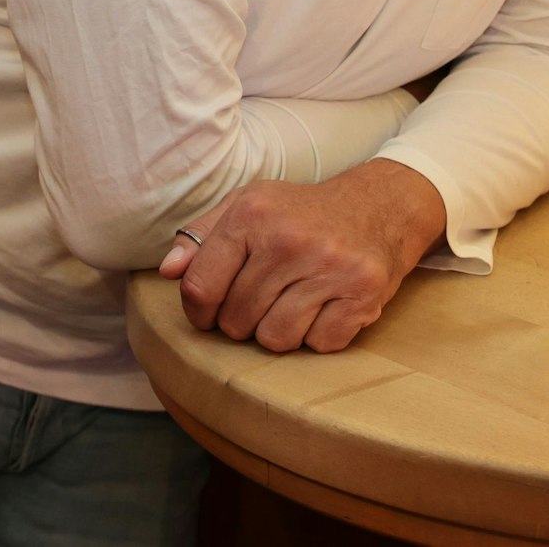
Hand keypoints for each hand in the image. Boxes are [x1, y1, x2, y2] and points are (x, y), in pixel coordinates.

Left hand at [155, 160, 445, 352]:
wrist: (380, 205)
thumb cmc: (302, 211)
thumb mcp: (249, 204)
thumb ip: (201, 236)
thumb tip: (168, 271)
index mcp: (253, 214)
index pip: (201, 288)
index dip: (199, 311)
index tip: (210, 310)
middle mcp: (289, 240)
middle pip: (236, 321)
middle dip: (243, 320)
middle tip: (264, 298)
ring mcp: (329, 268)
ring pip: (275, 339)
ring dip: (279, 331)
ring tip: (293, 302)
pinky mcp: (362, 293)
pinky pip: (319, 344)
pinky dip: (318, 335)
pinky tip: (325, 306)